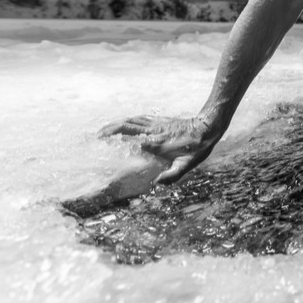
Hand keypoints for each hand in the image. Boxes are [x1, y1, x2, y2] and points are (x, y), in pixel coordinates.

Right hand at [99, 114, 221, 184]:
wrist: (207, 127)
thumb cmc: (197, 148)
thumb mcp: (186, 165)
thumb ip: (172, 176)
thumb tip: (156, 184)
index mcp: (155, 142)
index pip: (129, 139)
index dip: (114, 140)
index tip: (100, 144)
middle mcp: (153, 131)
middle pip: (125, 125)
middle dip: (108, 129)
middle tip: (95, 136)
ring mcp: (156, 123)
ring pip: (131, 119)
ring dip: (116, 123)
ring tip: (103, 129)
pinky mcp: (160, 120)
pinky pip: (140, 117)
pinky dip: (128, 119)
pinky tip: (124, 123)